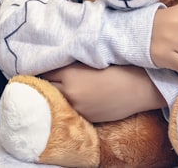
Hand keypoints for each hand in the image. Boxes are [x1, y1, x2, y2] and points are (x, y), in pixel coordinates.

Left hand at [41, 63, 164, 122]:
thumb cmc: (117, 67)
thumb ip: (69, 62)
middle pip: (45, 87)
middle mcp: (69, 93)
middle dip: (45, 82)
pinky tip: (73, 97)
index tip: (40, 63)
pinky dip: (67, 104)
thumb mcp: (89, 59)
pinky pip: (69, 110)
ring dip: (54, 94)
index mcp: (69, 74)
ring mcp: (77, 108)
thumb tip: (53, 61)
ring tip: (58, 87)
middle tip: (46, 75)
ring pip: (55, 101)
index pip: (43, 70)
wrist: (138, 87)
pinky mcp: (85, 118)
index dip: (42, 66)